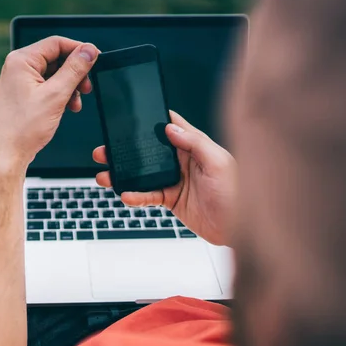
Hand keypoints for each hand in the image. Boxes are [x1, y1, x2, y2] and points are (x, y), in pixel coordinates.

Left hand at [0, 36, 98, 169]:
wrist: (7, 154)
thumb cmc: (23, 128)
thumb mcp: (56, 95)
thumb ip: (74, 70)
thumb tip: (89, 51)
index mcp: (21, 61)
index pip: (56, 43)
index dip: (78, 50)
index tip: (95, 59)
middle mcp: (18, 67)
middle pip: (56, 58)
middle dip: (75, 72)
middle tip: (86, 87)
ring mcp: (20, 81)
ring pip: (54, 73)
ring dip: (70, 86)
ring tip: (76, 102)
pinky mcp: (24, 94)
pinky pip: (48, 85)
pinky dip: (61, 94)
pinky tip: (68, 106)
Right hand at [93, 111, 235, 245]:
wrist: (241, 228)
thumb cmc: (238, 192)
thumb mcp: (219, 162)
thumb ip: (195, 143)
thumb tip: (170, 128)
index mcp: (195, 146)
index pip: (171, 127)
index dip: (152, 120)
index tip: (130, 116)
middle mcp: (182, 161)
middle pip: (149, 150)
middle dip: (126, 150)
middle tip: (106, 149)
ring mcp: (175, 180)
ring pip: (143, 173)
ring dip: (123, 174)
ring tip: (104, 175)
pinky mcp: (171, 199)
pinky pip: (148, 195)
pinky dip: (135, 196)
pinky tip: (125, 195)